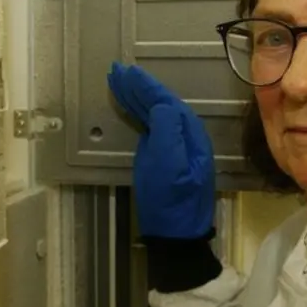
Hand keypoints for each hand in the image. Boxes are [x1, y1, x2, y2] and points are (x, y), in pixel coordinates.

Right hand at [107, 62, 215, 239]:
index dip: (145, 85)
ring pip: (155, 113)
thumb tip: (159, 103)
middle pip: (161, 103)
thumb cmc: (170, 199)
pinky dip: (139, 113)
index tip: (125, 71)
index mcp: (189, 134)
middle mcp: (186, 137)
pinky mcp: (165, 158)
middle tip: (117, 71)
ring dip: (137, 97)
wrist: (175, 235)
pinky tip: (129, 107)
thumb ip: (165, 129)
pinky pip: (152, 126)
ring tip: (117, 82)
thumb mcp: (167, 163)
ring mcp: (176, 148)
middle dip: (139, 87)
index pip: (166, 101)